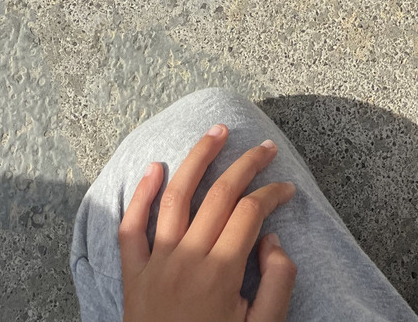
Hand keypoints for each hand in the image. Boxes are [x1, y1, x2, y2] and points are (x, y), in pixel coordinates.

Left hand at [120, 125, 295, 321]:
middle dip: (246, 164)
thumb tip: (272, 240)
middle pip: (219, 194)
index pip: (251, 212)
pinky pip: (130, 228)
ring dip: (198, 159)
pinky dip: (141, 195)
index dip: (273, 193)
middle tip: (265, 147)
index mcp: (220, 274)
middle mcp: (187, 260)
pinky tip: (154, 168)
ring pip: (176, 197)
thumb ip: (277, 284)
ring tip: (217, 133)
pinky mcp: (133, 276)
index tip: (287, 190)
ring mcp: (155, 265)